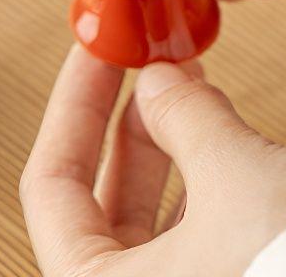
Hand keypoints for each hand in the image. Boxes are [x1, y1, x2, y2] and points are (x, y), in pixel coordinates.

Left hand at [21, 46, 285, 276]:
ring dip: (170, 142)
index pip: (50, 184)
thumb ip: (184, 117)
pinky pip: (193, 231)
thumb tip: (159, 80)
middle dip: (127, 119)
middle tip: (145, 62)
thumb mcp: (235, 175)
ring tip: (192, 86)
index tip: (92, 55)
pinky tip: (222, 134)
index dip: (72, 106)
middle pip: (102, 196)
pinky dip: (203, 178)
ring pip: (152, 213)